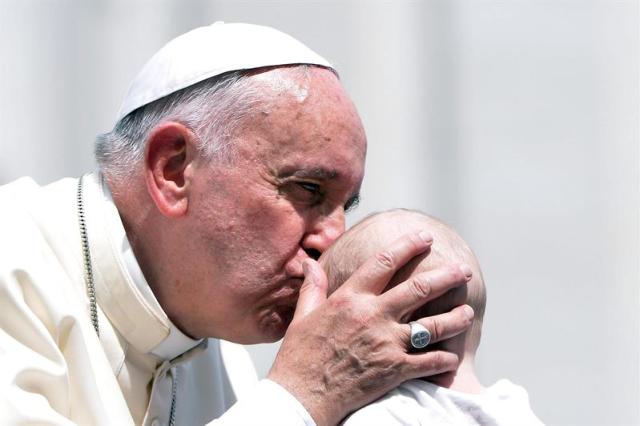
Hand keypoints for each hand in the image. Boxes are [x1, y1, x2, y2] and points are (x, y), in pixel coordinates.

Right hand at [267, 231, 473, 425]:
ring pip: (432, 326)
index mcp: (350, 298)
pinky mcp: (394, 370)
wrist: (303, 395)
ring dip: (455, 318)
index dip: (408, 246)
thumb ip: (312, 287)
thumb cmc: (300, 356)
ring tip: (468, 312)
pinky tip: (453, 356)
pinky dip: (445, 359)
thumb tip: (308, 263)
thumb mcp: (303, 316)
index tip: (425, 238)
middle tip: (463, 270)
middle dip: (446, 277)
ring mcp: (386, 342)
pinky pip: (429, 362)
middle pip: (419, 289)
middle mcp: (373, 315)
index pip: (384, 262)